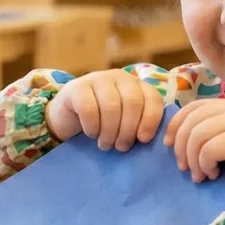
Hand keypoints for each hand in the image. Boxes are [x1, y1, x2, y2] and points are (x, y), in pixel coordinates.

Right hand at [45, 70, 163, 150]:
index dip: (151, 121)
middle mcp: (119, 77)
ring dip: (110, 132)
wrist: (68, 118)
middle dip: (128, 130)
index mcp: (137, 85)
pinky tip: (91, 133)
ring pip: (111, 106)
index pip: (152, 98)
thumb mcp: (126, 123)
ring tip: (105, 144)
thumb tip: (157, 140)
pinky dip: (92, 127)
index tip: (143, 140)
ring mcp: (97, 78)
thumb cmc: (103, 124)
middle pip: (133, 103)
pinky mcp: (76, 87)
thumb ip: (141, 125)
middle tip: (121, 147)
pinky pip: (89, 109)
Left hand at [164, 100, 224, 200]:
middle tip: (184, 167)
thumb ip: (210, 132)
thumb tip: (174, 138)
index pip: (193, 107)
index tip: (169, 144)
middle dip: (180, 146)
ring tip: (200, 175)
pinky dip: (205, 165)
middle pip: (191, 121)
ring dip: (193, 160)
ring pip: (196, 136)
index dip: (176, 125)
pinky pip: (207, 150)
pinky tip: (213, 174)